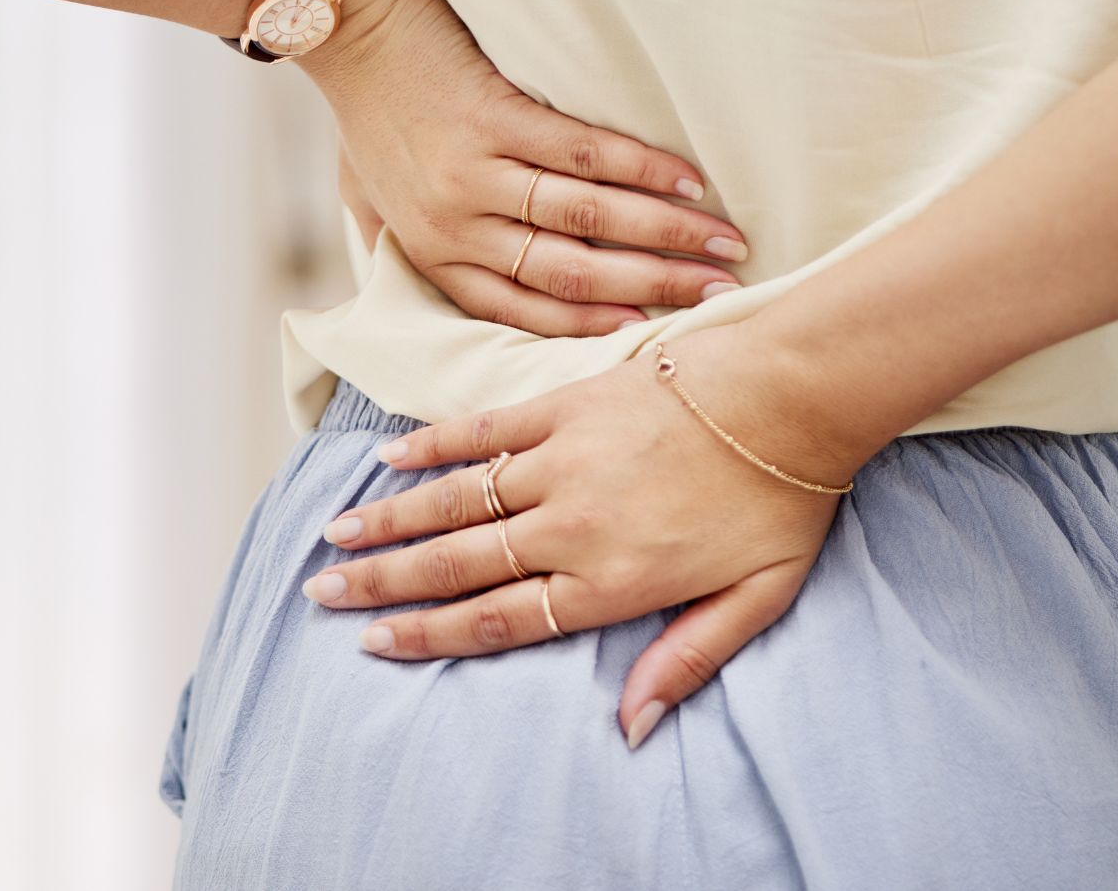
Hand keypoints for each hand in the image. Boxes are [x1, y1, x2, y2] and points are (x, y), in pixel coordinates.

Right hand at [299, 323, 860, 748]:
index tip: (376, 643)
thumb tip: (633, 727)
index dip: (430, 634)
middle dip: (384, 583)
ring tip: (335, 535)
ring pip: (456, 499)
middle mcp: (572, 524)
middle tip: (324, 592)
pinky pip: (485, 429)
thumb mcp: (757, 599)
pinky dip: (434, 446)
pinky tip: (391, 460)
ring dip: (390, 521)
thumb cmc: (784, 496)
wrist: (793, 391)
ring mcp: (563, 460)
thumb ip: (687, 660)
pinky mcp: (566, 403)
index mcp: (611, 580)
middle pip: (458, 563)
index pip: (499, 619)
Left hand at [302, 0, 751, 335]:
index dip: (596, 326)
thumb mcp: (367, 202)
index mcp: (434, 253)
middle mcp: (457, 224)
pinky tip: (688, 180)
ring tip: (723, 241)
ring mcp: (477, 170)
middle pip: (571, 272)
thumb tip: (450, 290)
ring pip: (587, 217)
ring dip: (665, 232)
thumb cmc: (361, 112)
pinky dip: (643, 167)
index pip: (526, 310)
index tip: (655, 333)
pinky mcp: (494, 115)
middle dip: (654, 286)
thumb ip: (409, 250)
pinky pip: (583, 152)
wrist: (341, 26)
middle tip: (718, 291)